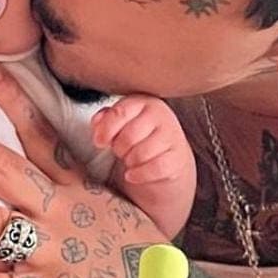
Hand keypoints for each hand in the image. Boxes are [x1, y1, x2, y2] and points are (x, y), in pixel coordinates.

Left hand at [93, 96, 195, 238]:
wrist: (166, 159)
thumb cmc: (138, 138)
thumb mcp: (120, 123)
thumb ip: (106, 118)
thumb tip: (98, 122)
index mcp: (144, 102)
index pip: (120, 112)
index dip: (105, 130)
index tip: (99, 142)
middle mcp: (161, 115)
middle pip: (129, 136)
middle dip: (119, 148)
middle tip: (120, 151)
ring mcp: (173, 137)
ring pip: (141, 154)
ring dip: (129, 162)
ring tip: (130, 160)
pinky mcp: (178, 158)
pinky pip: (154, 168)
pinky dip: (139, 174)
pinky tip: (132, 175)